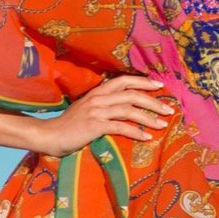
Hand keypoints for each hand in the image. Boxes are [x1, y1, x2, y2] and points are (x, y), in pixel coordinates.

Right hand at [42, 74, 176, 156]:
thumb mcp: (87, 108)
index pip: (124, 80)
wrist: (49, 135)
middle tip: (168, 109)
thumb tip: (122, 106)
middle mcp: (99, 98)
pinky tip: (146, 137)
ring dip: (148, 117)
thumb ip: (102, 104)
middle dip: (153, 101)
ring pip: (129, 110)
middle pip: (132, 94)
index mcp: (98, 92)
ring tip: (162, 124)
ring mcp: (97, 111)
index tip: (159, 84)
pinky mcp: (95, 126)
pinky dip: (136, 132)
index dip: (143, 81)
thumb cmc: (69, 125)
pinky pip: (121, 127)